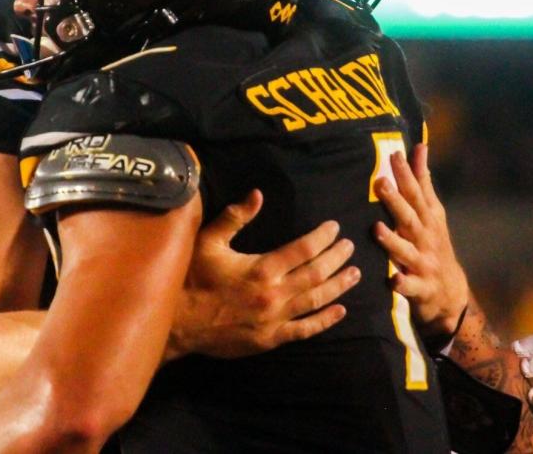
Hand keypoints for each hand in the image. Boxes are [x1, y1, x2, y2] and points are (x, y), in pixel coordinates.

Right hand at [168, 190, 360, 359]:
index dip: (323, 237)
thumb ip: (235, 217)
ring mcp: (274, 319)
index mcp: (261, 268)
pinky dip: (325, 320)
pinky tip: (340, 311)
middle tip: (351, 247)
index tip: (335, 228)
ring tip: (355, 274)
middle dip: (336, 258)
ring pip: (316, 300)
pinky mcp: (270, 339)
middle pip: (316, 273)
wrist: (177, 323)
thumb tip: (258, 194)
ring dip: (338, 286)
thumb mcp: (208, 241)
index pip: (303, 249)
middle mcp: (274, 294)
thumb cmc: (192, 277)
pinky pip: (304, 330)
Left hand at [372, 144, 468, 336]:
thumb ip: (423, 181)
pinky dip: (402, 284)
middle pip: (411, 217)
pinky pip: (410, 287)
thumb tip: (419, 146)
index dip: (407, 174)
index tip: (395, 154)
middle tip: (380, 182)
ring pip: (407, 252)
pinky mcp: (421, 289)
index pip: (417, 193)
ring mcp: (425, 264)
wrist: (451, 294)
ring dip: (393, 241)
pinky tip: (393, 279)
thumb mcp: (433, 213)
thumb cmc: (434, 245)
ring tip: (377, 228)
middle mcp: (427, 238)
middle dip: (396, 201)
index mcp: (428, 219)